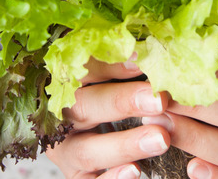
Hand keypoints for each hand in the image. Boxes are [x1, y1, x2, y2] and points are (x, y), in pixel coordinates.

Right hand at [46, 57, 170, 178]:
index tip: (144, 59)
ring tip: (160, 138)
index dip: (112, 64)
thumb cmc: (102, 95)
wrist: (81, 132)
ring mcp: (65, 151)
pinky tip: (135, 172)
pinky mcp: (77, 176)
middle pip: (84, 106)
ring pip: (88, 150)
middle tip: (158, 99)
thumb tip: (151, 51)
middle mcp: (58, 118)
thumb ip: (121, 64)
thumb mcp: (106, 75)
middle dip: (122, 102)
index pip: (82, 69)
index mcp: (62, 83)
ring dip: (125, 145)